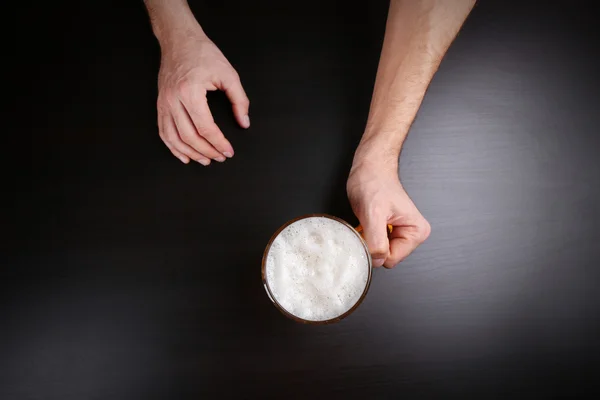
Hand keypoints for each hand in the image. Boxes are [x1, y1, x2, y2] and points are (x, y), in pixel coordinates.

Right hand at [156, 29, 249, 164]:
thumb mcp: (228, 74)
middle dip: (207, 151)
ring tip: (205, 160)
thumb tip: (244, 122)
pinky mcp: (160, 104)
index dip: (219, 143)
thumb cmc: (203, 54)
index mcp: (191, 91)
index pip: (205, 127)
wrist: (180, 40)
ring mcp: (164, 103)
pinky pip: (163, 131)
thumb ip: (239, 100)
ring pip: (174, 138)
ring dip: (190, 153)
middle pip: (189, 137)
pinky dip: (173, 147)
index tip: (228, 151)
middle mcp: (173, 99)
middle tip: (220, 157)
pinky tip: (184, 155)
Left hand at [347, 160, 430, 267]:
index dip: (376, 248)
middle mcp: (412, 235)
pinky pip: (374, 245)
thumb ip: (377, 241)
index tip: (370, 230)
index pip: (392, 260)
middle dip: (372, 244)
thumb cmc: (374, 182)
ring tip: (368, 220)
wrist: (369, 168)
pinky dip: (366, 236)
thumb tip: (377, 260)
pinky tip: (367, 222)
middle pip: (386, 258)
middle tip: (368, 223)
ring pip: (378, 253)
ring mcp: (401, 234)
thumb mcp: (373, 213)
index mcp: (416, 232)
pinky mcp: (389, 232)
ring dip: (368, 239)